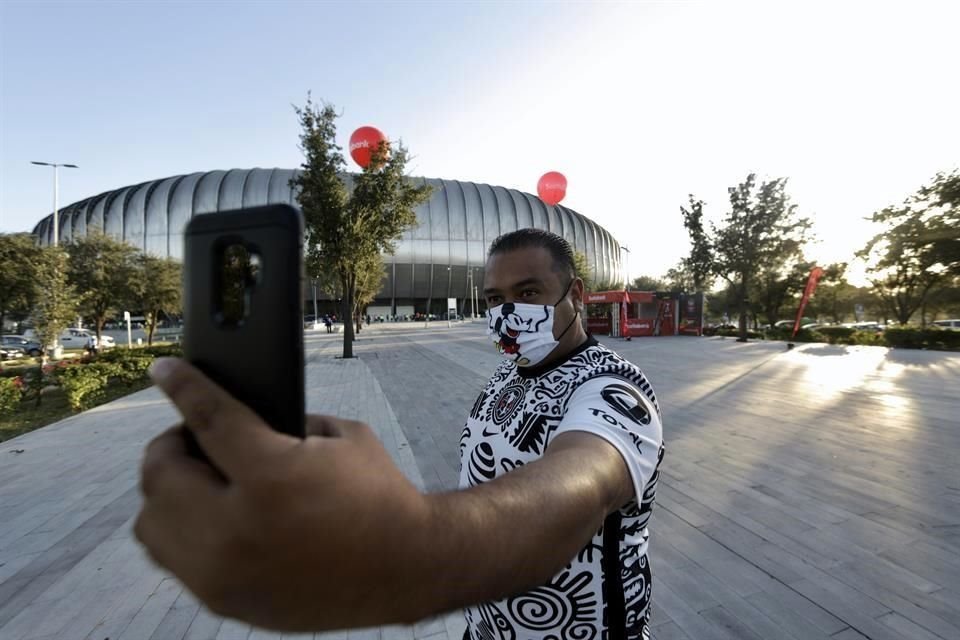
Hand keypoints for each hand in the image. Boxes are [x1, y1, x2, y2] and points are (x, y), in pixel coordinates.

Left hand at [134, 358, 430, 630]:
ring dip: (167, 493)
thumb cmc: (378, 497)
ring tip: (198, 482)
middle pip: (161, 474)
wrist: (404, 568)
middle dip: (172, 445)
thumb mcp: (341, 438)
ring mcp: (224, 571)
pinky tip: (208, 517)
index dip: (182, 386)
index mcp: (272, 477)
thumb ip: (284, 424)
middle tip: (195, 438)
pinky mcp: (224, 599)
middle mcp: (237, 528)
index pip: (208, 419)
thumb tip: (238, 420)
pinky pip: (173, 558)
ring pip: (151, 522)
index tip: (164, 370)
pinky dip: (180, 530)